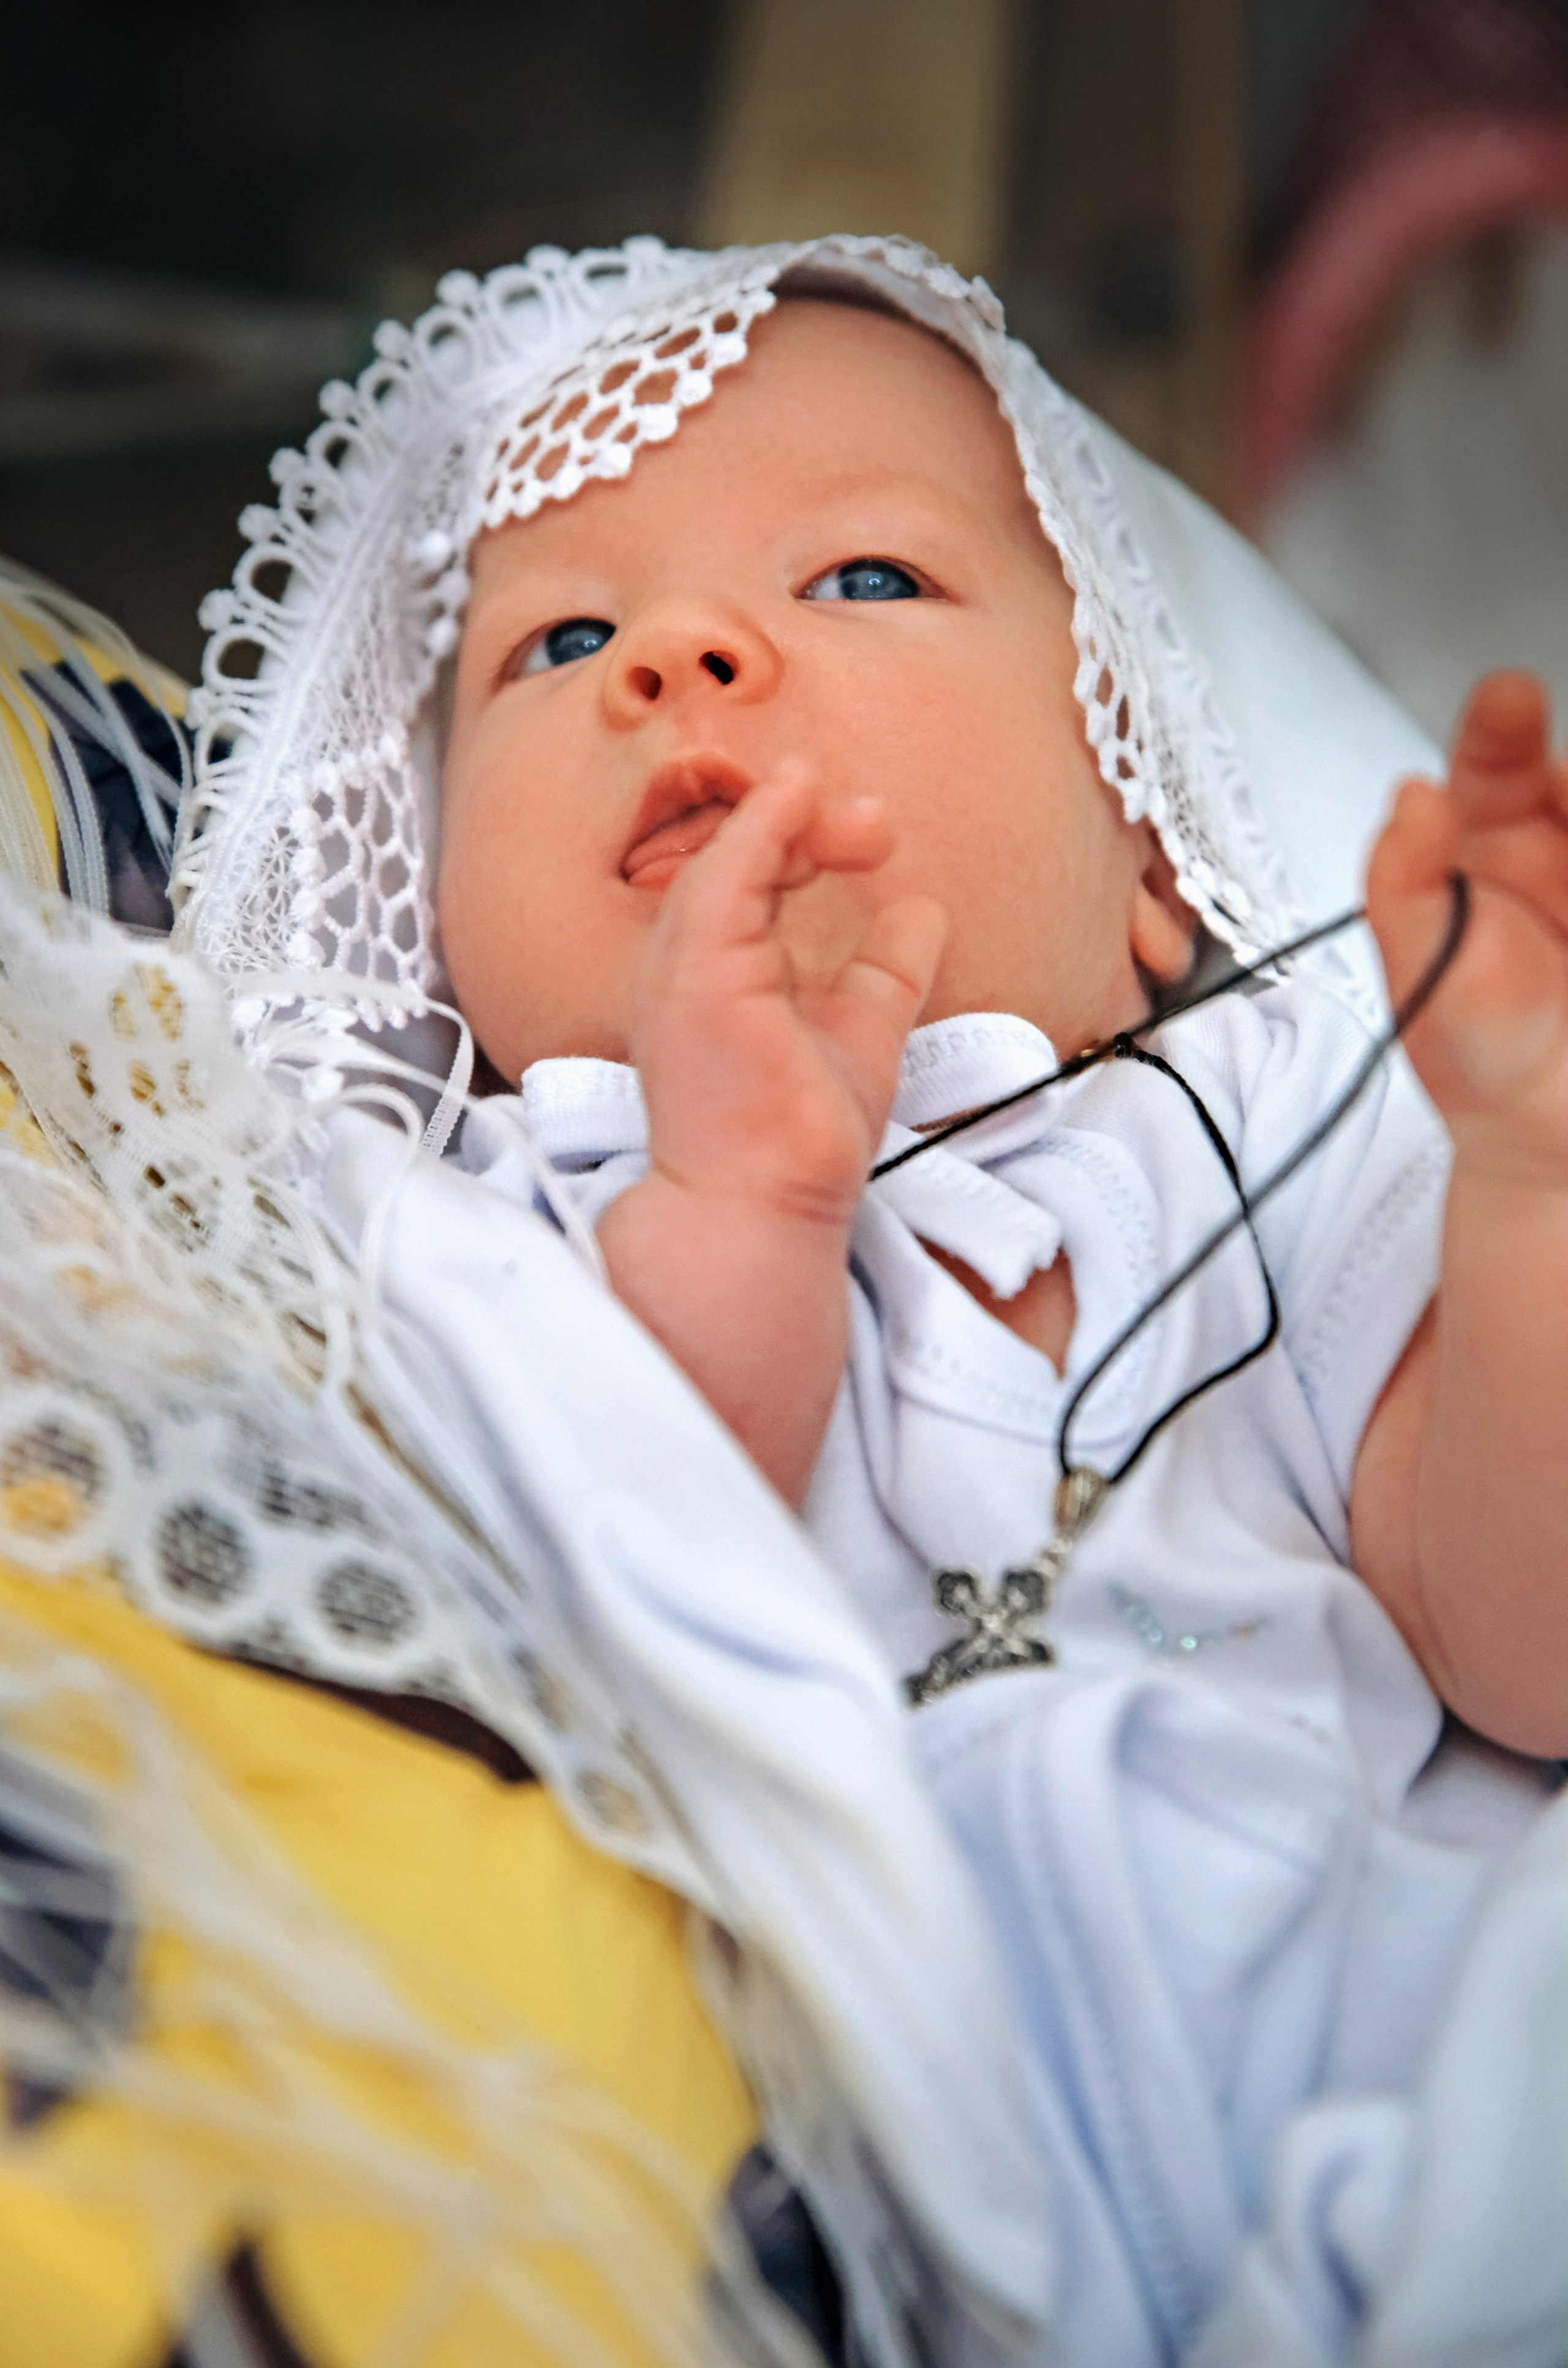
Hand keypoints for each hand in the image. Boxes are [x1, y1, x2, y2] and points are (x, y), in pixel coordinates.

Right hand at [628, 759, 947, 1227]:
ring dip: (788, 817)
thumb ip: (883, 975)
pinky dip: (760, 825)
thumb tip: (921, 909)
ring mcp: (681, 970)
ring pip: (725, 859)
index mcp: (712, 981)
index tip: (869, 837)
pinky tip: (799, 789)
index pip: (744, 887)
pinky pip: (723, 874)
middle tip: (876, 823)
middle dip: (803, 826)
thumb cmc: (797, 1146)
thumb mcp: (860, 1036)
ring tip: (854, 806)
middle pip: (735, 863)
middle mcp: (683, 969)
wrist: (769, 1205)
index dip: (799, 846)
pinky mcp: (694, 973)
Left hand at [1367, 672, 1567, 1182]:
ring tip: (1561, 887)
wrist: (1548, 1137)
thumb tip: (1409, 795)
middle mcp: (1554, 850)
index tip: (1506, 698)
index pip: (1494, 763)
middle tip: (1560, 793)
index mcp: (1483, 850)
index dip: (1500, 726)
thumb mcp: (1418, 970)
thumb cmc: (1477, 1056)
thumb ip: (1404, 880)